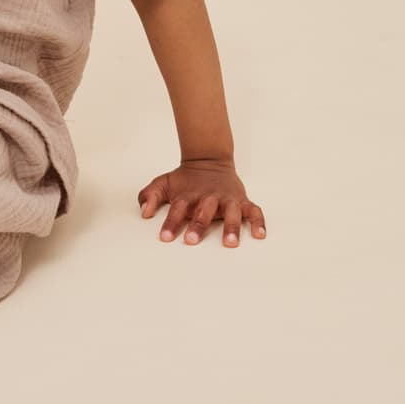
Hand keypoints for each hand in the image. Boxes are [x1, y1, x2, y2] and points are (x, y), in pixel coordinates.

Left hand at [138, 158, 265, 247]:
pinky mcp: (242, 200)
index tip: (165, 238)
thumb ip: (150, 196)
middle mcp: (209, 197)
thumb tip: (144, 213)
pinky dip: (258, 222)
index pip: (178, 208)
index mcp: (189, 195)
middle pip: (203, 211)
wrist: (208, 159)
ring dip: (231, 227)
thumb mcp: (164, 183)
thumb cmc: (185, 179)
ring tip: (230, 243)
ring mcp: (227, 199)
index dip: (171, 223)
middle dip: (198, 225)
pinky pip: (254, 211)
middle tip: (192, 241)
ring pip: (231, 212)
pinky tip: (259, 235)